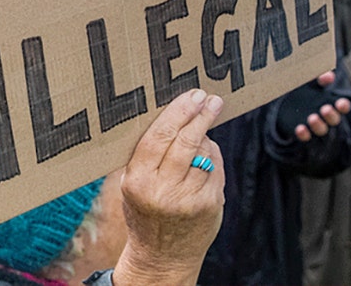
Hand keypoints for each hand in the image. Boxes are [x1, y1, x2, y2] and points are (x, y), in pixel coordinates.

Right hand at [114, 89, 225, 285]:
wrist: (162, 257)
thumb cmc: (146, 210)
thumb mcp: (135, 183)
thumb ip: (149, 153)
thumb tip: (176, 110)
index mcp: (137, 181)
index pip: (158, 137)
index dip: (178, 112)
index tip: (192, 95)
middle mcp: (162, 191)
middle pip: (186, 141)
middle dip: (200, 115)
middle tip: (210, 99)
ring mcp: (189, 198)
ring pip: (204, 151)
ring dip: (205, 135)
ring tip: (204, 125)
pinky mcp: (210, 204)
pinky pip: (215, 166)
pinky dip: (212, 155)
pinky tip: (206, 154)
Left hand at [294, 71, 350, 141]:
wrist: (285, 103)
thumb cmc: (304, 90)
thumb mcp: (312, 83)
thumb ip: (321, 79)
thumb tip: (329, 77)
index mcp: (331, 103)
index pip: (342, 107)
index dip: (343, 106)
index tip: (340, 103)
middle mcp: (326, 118)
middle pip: (334, 120)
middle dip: (331, 115)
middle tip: (325, 109)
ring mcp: (316, 127)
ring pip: (322, 130)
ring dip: (319, 125)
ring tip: (312, 118)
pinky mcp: (304, 134)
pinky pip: (307, 138)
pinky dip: (304, 134)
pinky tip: (300, 128)